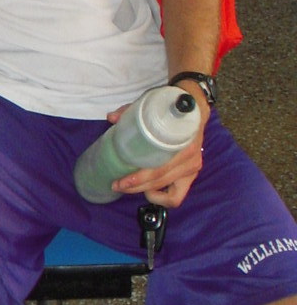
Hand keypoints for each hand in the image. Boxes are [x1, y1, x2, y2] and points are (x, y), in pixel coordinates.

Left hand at [108, 93, 209, 208]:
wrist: (194, 110)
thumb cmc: (170, 111)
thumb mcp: (151, 107)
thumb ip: (131, 111)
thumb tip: (111, 118)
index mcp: (183, 144)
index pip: (159, 169)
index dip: (138, 179)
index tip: (120, 181)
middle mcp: (191, 159)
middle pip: (161, 182)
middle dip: (136, 187)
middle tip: (117, 185)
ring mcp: (192, 169)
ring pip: (171, 194)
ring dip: (147, 193)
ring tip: (130, 187)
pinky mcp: (191, 175)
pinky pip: (177, 196)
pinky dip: (162, 197)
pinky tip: (149, 189)